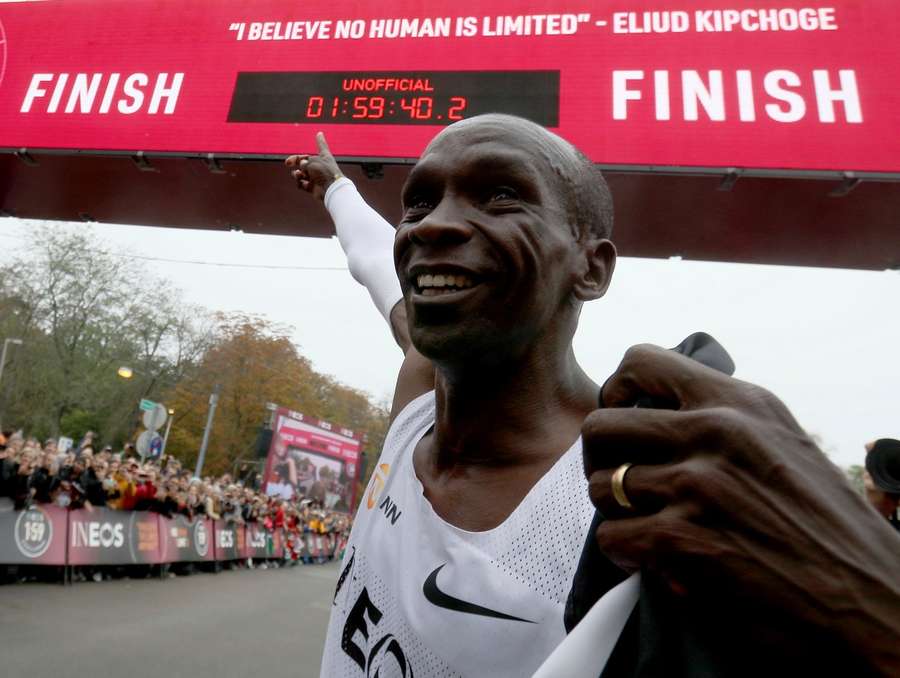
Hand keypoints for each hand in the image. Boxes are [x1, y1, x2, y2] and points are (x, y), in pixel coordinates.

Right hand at [285, 132, 342, 201]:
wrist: (331, 190)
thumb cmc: (323, 173)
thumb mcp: (312, 162)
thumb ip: (304, 162)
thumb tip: (301, 167)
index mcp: (324, 157)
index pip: (321, 146)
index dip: (320, 140)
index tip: (319, 134)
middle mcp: (320, 167)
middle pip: (305, 161)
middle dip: (295, 161)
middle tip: (287, 163)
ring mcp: (316, 177)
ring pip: (302, 173)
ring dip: (297, 174)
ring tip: (298, 174)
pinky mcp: (313, 187)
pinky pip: (302, 184)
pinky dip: (299, 182)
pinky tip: (300, 182)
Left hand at [582, 344, 899, 672]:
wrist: (873, 601)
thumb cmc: (828, 528)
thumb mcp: (783, 443)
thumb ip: (723, 420)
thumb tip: (658, 412)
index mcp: (740, 402)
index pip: (640, 361)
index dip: (616, 391)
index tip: (623, 422)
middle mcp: (716, 433)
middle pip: (602, 424)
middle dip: (600, 459)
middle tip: (618, 482)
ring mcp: (698, 485)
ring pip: (601, 485)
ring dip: (615, 513)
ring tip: (646, 527)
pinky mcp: (684, 539)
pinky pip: (612, 538)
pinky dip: (626, 554)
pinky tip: (654, 561)